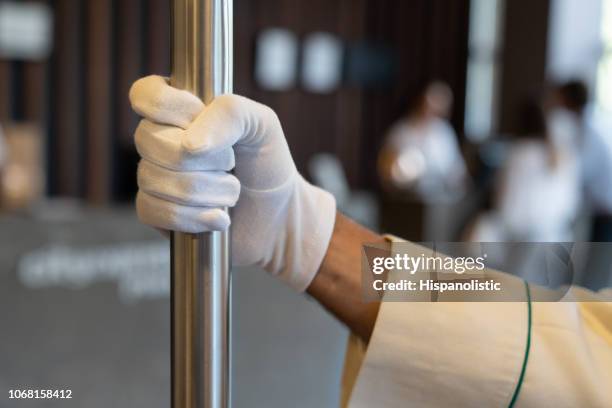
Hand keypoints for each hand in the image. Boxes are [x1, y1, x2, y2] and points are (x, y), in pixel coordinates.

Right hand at [129, 75, 335, 290]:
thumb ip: (229, 113)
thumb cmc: (266, 162)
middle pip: (147, 138)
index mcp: (181, 108)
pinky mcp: (157, 212)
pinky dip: (192, 217)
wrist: (277, 213)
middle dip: (201, 158)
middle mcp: (161, 139)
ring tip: (232, 193)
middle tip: (231, 164)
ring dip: (206, 190)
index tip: (202, 117)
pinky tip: (218, 218)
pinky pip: (152, 210)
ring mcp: (154, 176)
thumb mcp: (262, 124)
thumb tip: (190, 144)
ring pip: (152, 178)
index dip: (171, 107)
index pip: (146, 94)